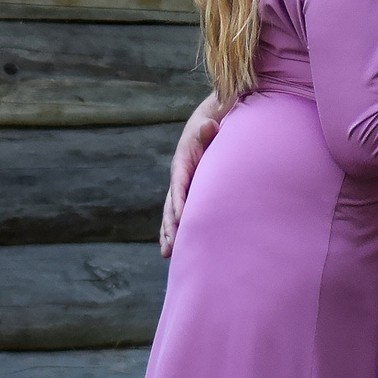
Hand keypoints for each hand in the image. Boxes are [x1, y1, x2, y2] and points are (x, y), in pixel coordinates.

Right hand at [160, 93, 222, 257]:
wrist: (206, 124)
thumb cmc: (210, 125)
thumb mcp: (209, 124)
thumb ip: (208, 128)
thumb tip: (208, 125)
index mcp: (182, 162)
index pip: (179, 184)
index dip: (179, 201)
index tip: (180, 217)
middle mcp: (178, 177)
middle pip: (171, 204)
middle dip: (170, 225)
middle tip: (171, 245)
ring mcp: (181, 186)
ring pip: (171, 213)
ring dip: (169, 232)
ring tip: (166, 254)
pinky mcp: (188, 192)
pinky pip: (178, 213)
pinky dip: (175, 229)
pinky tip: (174, 249)